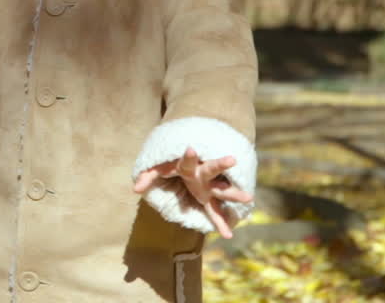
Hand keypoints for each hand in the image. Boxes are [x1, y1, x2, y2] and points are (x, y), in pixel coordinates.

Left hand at [132, 147, 252, 238]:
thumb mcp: (159, 170)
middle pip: (211, 169)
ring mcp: (209, 188)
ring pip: (223, 190)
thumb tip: (135, 189)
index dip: (188, 156)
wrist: (194, 160)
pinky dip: (221, 223)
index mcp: (188, 167)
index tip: (190, 149)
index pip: (186, 161)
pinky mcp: (210, 200)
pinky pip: (216, 212)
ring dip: (234, 194)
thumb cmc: (173, 166)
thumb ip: (148, 176)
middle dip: (221, 165)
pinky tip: (228, 236)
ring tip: (249, 197)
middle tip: (232, 159)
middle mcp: (201, 175)